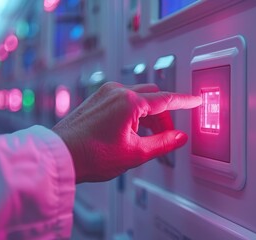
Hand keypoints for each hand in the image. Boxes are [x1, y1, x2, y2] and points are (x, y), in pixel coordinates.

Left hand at [52, 82, 200, 182]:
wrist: (59, 155)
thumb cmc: (90, 155)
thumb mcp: (135, 154)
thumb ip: (163, 143)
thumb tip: (179, 137)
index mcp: (129, 102)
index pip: (167, 99)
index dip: (185, 101)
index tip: (196, 100)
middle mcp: (117, 91)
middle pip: (153, 96)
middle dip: (164, 114)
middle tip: (167, 134)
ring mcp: (105, 93)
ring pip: (138, 97)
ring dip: (148, 114)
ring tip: (145, 137)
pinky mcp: (97, 99)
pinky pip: (124, 99)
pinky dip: (134, 112)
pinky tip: (131, 130)